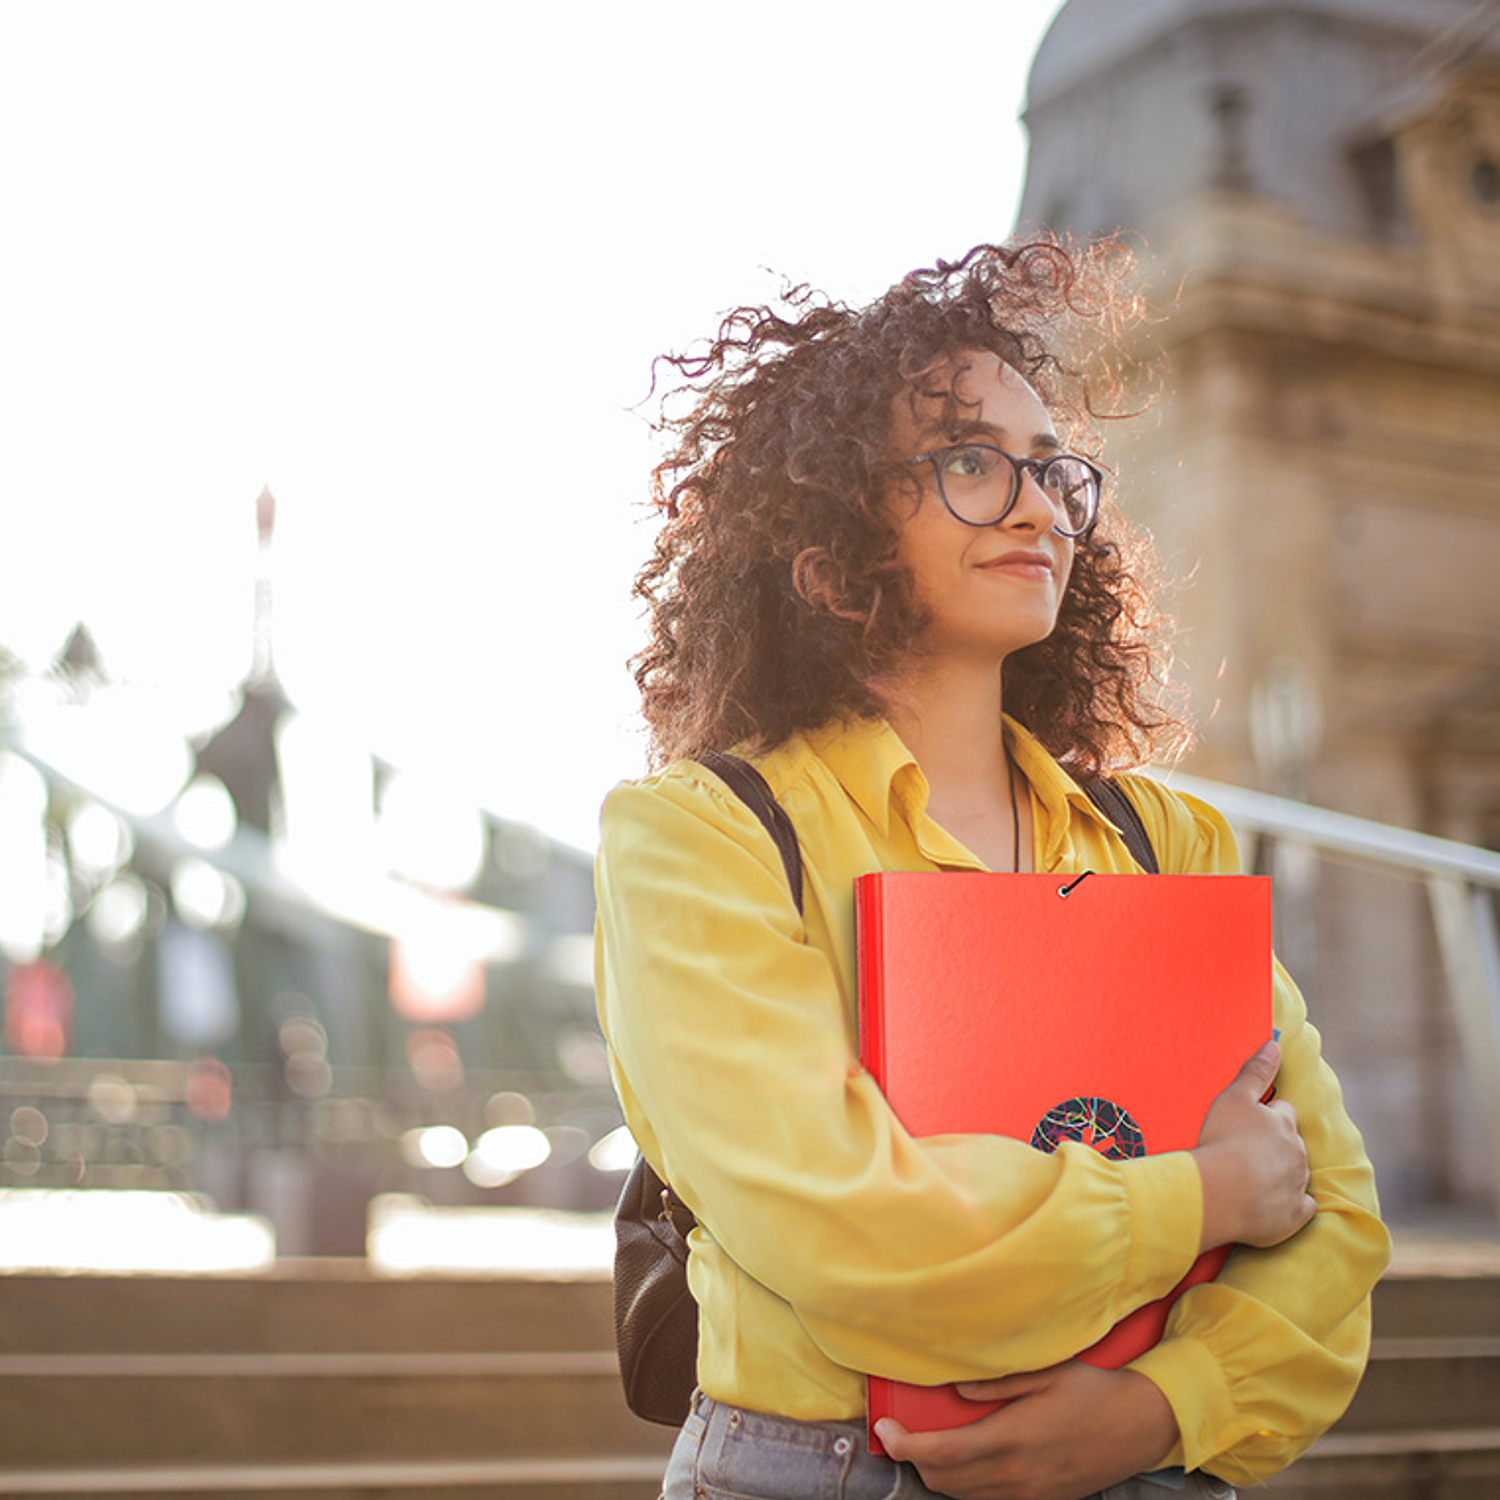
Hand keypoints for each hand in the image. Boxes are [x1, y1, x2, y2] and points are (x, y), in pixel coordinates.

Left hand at [874, 1361, 1177, 1499]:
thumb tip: (954, 1390)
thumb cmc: (1093, 1391)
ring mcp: (1031, 1494)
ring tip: (930, 1445)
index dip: (905, 1446)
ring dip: (940, 1475)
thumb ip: (997, 1384)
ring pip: (965, 1498)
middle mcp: (1017, 1475)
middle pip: (945, 1482)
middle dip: (916, 1460)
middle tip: (903, 1432)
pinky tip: (969, 1461)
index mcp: (1012, 1438)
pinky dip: (968, 1488)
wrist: (1142, 1425)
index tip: (884, 1429)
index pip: (942, 1455)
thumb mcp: (1046, 1372)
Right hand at [1193, 1040, 1315, 1251]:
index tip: (1252, 1123)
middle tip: (1247, 1151)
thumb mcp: (1234, 1097)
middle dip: (1277, 1145)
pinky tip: (1272, 1204)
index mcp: (1283, 1123)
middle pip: (1292, 1144)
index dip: (1268, 1115)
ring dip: (1282, 1174)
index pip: (1283, 1112)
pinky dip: (1292, 1206)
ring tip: (1251, 1178)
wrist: (1220, 1192)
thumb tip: (1274, 1045)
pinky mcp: (1294, 1216)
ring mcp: (1297, 1185)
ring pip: (1297, 1175)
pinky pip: (1302, 1208)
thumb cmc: (1223, 1140)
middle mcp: (1297, 1152)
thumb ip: (1256, 1070)